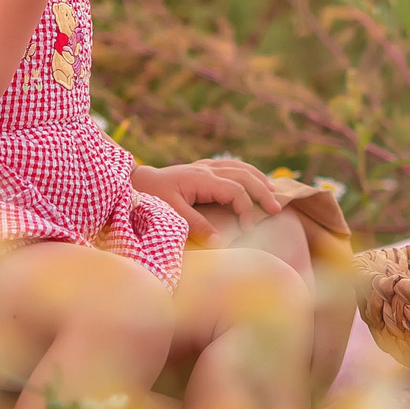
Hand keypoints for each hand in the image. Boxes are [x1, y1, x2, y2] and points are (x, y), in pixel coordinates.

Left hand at [132, 158, 284, 240]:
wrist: (133, 181)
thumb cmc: (149, 197)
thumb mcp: (170, 213)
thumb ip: (195, 226)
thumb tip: (220, 243)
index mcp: (201, 178)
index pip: (235, 191)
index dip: (246, 209)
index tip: (248, 229)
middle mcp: (206, 169)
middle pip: (244, 175)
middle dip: (262, 192)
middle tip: (276, 209)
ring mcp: (204, 166)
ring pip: (240, 167)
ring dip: (258, 178)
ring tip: (273, 192)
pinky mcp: (201, 168)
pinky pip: (231, 165)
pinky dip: (246, 172)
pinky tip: (253, 180)